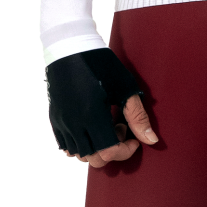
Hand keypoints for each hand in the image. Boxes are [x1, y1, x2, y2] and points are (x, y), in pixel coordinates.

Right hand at [46, 47, 158, 165]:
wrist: (69, 48)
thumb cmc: (100, 64)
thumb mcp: (125, 87)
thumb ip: (138, 116)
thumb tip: (151, 140)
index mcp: (92, 115)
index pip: (109, 151)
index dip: (126, 150)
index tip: (133, 139)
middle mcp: (74, 123)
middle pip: (94, 158)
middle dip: (113, 151)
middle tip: (120, 129)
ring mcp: (62, 122)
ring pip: (80, 155)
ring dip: (97, 149)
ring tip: (105, 127)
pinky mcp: (55, 119)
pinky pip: (67, 147)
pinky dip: (81, 145)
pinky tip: (91, 127)